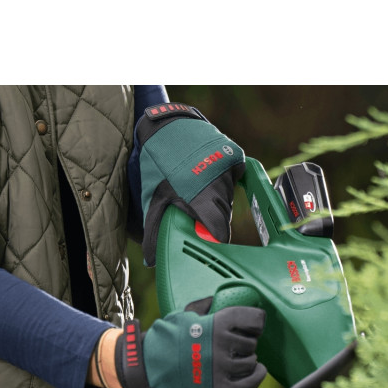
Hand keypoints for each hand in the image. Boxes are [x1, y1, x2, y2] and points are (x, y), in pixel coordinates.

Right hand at [112, 307, 266, 387]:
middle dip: (245, 343)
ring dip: (246, 361)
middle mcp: (223, 346)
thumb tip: (214, 300)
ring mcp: (223, 370)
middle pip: (252, 343)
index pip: (255, 319)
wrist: (148, 369)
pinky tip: (253, 371)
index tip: (252, 325)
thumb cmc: (163, 341)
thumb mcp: (182, 316)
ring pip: (250, 363)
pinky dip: (255, 376)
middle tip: (235, 346)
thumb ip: (202, 308)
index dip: (255, 322)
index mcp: (217, 324)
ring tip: (235, 360)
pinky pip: (250, 383)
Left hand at [136, 103, 245, 265]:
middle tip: (192, 215)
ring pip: (229, 198)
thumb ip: (153, 231)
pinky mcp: (235, 156)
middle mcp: (220, 184)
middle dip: (211, 222)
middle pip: (225, 216)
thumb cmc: (158, 165)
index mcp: (202, 197)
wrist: (168, 126)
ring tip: (194, 191)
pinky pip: (234, 180)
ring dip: (215, 202)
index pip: (220, 231)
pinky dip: (223, 183)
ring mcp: (230, 168)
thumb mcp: (153, 198)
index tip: (209, 245)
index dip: (216, 241)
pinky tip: (204, 176)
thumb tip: (151, 261)